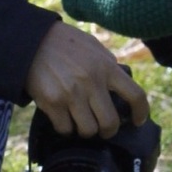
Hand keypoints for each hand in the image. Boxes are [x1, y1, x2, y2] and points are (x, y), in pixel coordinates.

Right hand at [24, 21, 148, 137]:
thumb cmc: (65, 43)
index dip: (141, 112)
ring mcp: (71, 94)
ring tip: (80, 121)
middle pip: (110, 122)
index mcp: (106, 67)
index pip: (135, 95)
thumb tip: (121, 83)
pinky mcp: (52, 103)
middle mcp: (91, 82)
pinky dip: (66, 128)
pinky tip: (63, 118)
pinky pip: (65, 129)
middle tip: (103, 128)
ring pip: (88, 130)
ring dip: (86, 130)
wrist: (31, 40)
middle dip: (108, 130)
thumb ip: (108, 64)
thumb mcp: (93, 47)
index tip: (137, 121)